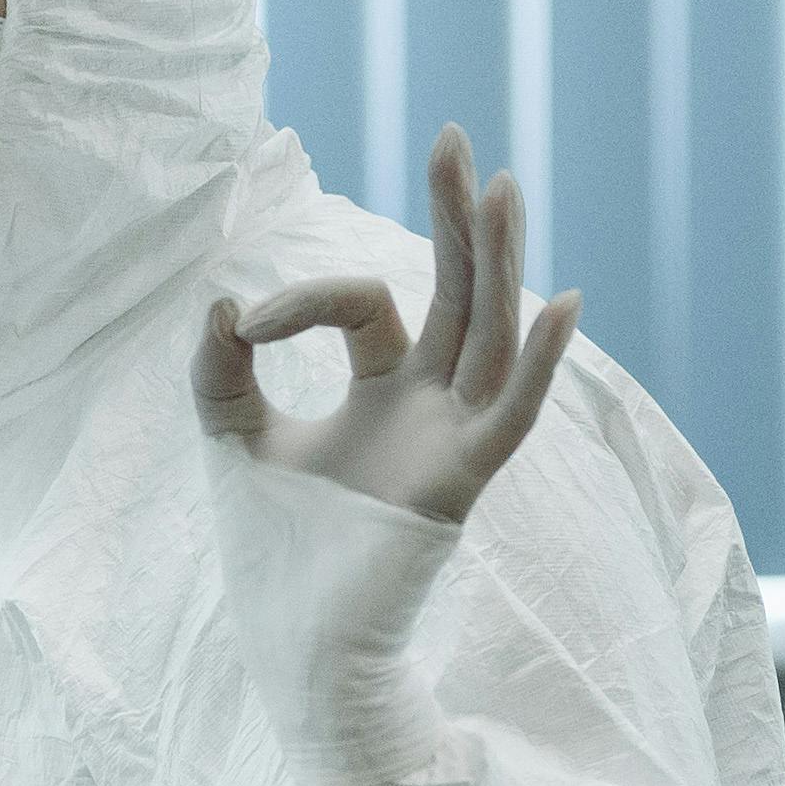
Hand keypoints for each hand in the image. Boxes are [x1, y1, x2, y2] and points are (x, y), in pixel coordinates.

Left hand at [194, 128, 586, 528]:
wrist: (298, 651)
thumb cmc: (277, 558)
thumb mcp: (233, 439)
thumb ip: (220, 371)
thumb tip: (223, 298)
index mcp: (388, 388)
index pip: (366, 300)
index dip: (304, 296)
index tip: (243, 326)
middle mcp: (434, 404)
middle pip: (460, 289)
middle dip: (455, 213)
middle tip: (452, 134)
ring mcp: (454, 441)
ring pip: (492, 333)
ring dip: (499, 261)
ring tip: (501, 185)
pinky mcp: (459, 484)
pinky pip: (513, 415)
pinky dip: (544, 362)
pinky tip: (565, 302)